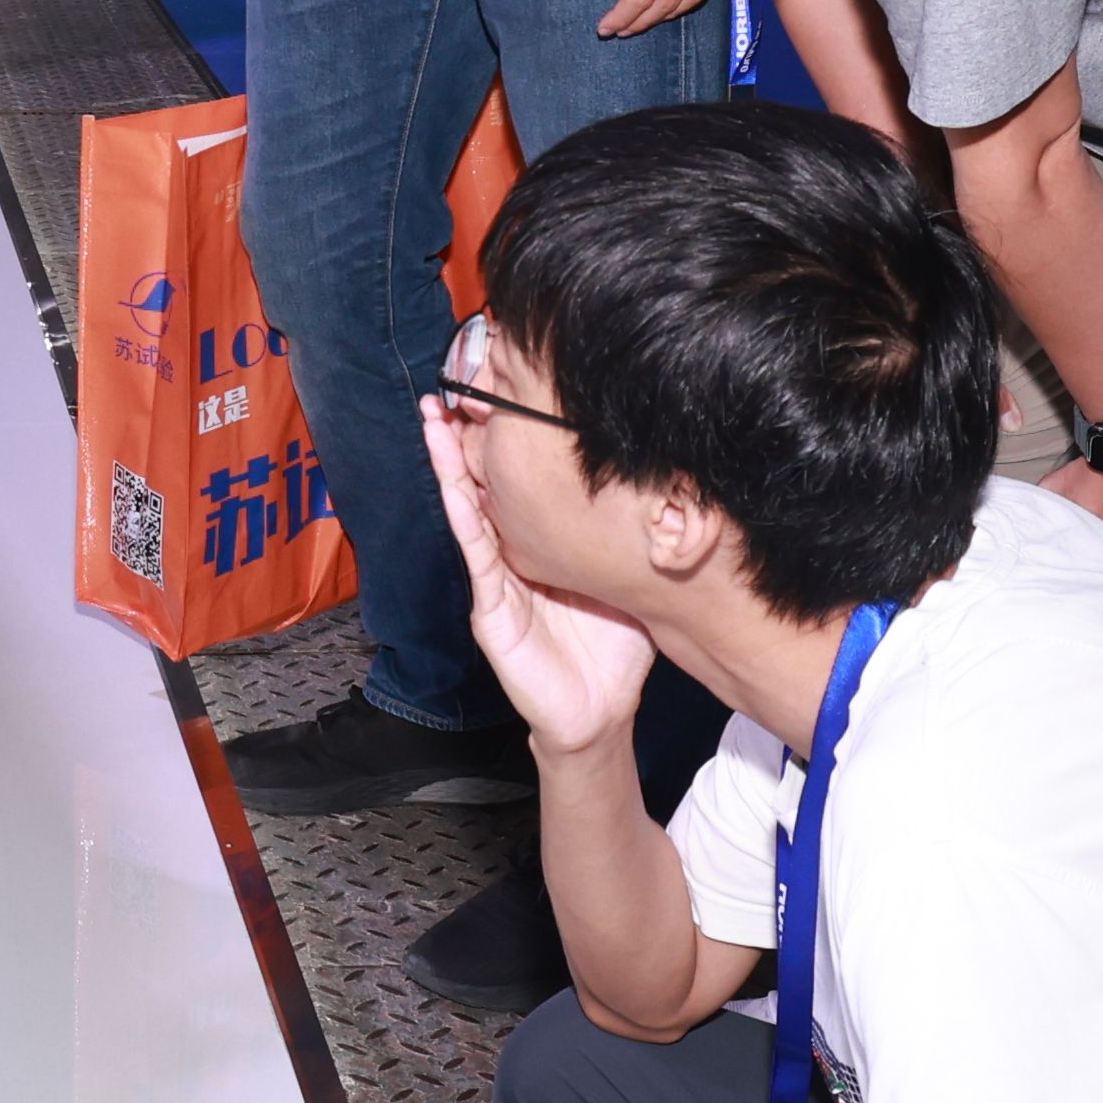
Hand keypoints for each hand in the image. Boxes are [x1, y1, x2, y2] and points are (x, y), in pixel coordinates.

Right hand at [429, 392, 660, 751]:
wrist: (599, 711)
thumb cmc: (613, 649)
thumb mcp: (624, 577)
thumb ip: (625, 537)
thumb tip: (668, 483)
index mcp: (541, 546)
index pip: (516, 484)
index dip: (502, 441)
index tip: (496, 393)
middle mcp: (512, 556)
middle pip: (481, 486)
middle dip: (463, 439)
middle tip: (448, 390)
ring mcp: (497, 581)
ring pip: (468, 511)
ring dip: (448, 467)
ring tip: (434, 423)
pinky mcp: (492, 610)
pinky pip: (477, 557)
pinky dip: (465, 520)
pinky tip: (454, 488)